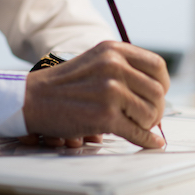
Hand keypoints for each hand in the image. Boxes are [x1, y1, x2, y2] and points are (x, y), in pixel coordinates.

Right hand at [23, 41, 168, 148]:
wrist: (32, 99)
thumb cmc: (63, 85)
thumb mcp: (95, 61)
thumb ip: (123, 68)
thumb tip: (155, 90)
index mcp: (114, 51)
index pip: (157, 66)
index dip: (162, 84)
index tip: (158, 95)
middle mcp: (114, 66)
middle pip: (157, 92)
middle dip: (157, 109)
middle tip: (149, 118)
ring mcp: (110, 91)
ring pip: (150, 113)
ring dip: (148, 124)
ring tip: (137, 126)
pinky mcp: (105, 116)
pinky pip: (137, 132)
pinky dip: (147, 141)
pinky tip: (151, 143)